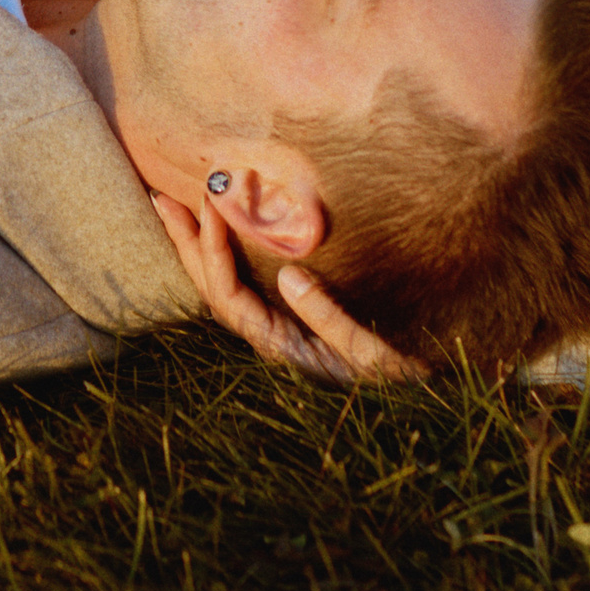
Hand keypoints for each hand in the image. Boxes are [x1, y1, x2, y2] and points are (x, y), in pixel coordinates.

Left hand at [152, 189, 426, 385]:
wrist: (428, 392)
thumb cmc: (404, 375)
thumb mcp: (373, 354)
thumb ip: (330, 318)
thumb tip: (290, 275)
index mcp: (284, 349)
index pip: (229, 298)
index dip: (213, 251)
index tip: (210, 204)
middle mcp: (274, 339)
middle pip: (214, 289)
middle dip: (187, 243)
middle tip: (161, 197)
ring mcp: (282, 329)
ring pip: (227, 285)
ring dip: (203, 246)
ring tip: (181, 207)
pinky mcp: (294, 320)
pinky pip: (248, 284)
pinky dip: (230, 253)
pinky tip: (225, 231)